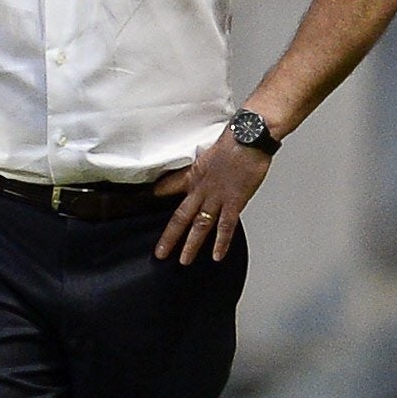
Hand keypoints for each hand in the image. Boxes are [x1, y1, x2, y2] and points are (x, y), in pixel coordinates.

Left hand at [153, 130, 272, 264]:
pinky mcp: (234, 202)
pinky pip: (225, 226)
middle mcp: (202, 189)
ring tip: (184, 260)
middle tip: (160, 253)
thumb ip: (206, 162)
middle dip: (169, 237)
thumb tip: (207, 163)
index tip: (147, 204)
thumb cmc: (235, 138)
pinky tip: (216, 255)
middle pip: (180, 216)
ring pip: (199, 226)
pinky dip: (221, 242)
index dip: (157, 195)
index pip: (168, 187)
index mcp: (195, 174)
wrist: (249, 137)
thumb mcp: (212, 149)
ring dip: (191, 245)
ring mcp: (217, 197)